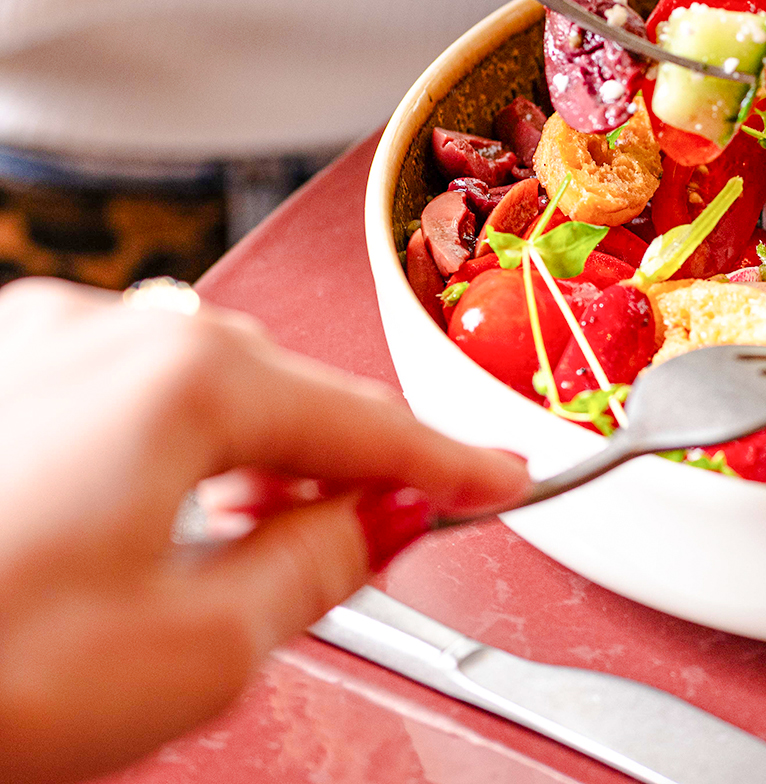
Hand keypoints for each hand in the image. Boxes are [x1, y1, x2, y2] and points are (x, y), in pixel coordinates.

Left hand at [0, 279, 533, 783]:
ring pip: (188, 393)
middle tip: (373, 537)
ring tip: (238, 558)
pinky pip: (110, 399)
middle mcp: (103, 332)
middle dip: (332, 464)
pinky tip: (136, 534)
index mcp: (182, 379)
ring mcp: (26, 345)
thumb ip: (316, 568)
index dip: (450, 462)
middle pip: (276, 393)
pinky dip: (155, 459)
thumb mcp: (195, 651)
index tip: (499, 476)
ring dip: (237, 465)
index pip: (366, 422)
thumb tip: (367, 525)